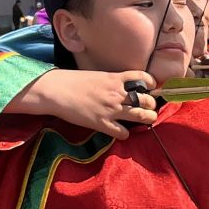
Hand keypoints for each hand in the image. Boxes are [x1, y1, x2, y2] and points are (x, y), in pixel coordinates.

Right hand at [6, 68, 158, 138]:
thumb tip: (122, 86)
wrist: (56, 90)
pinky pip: (123, 132)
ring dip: (147, 118)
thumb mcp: (97, 75)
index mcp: (115, 78)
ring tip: (146, 119)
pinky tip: (121, 131)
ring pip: (141, 116)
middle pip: (146, 100)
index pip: (143, 77)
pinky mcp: (102, 123)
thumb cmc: (72, 81)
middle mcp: (117, 94)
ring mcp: (111, 109)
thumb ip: (112, 81)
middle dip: (151, 104)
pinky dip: (126, 134)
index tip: (151, 87)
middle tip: (149, 107)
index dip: (151, 83)